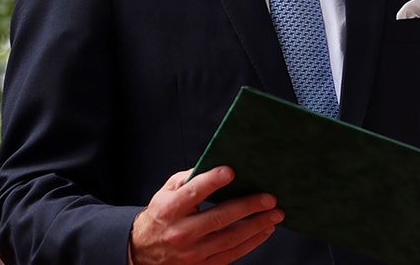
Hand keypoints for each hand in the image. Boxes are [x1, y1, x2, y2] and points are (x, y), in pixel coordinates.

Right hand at [129, 166, 283, 264]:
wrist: (143, 251)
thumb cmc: (162, 215)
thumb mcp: (166, 192)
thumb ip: (189, 178)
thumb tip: (218, 165)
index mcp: (169, 209)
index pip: (193, 193)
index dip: (211, 181)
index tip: (231, 171)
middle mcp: (180, 232)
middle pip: (219, 218)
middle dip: (248, 206)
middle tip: (270, 198)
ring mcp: (192, 252)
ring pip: (230, 238)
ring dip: (257, 225)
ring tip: (276, 214)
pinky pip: (232, 254)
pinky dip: (252, 241)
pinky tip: (266, 229)